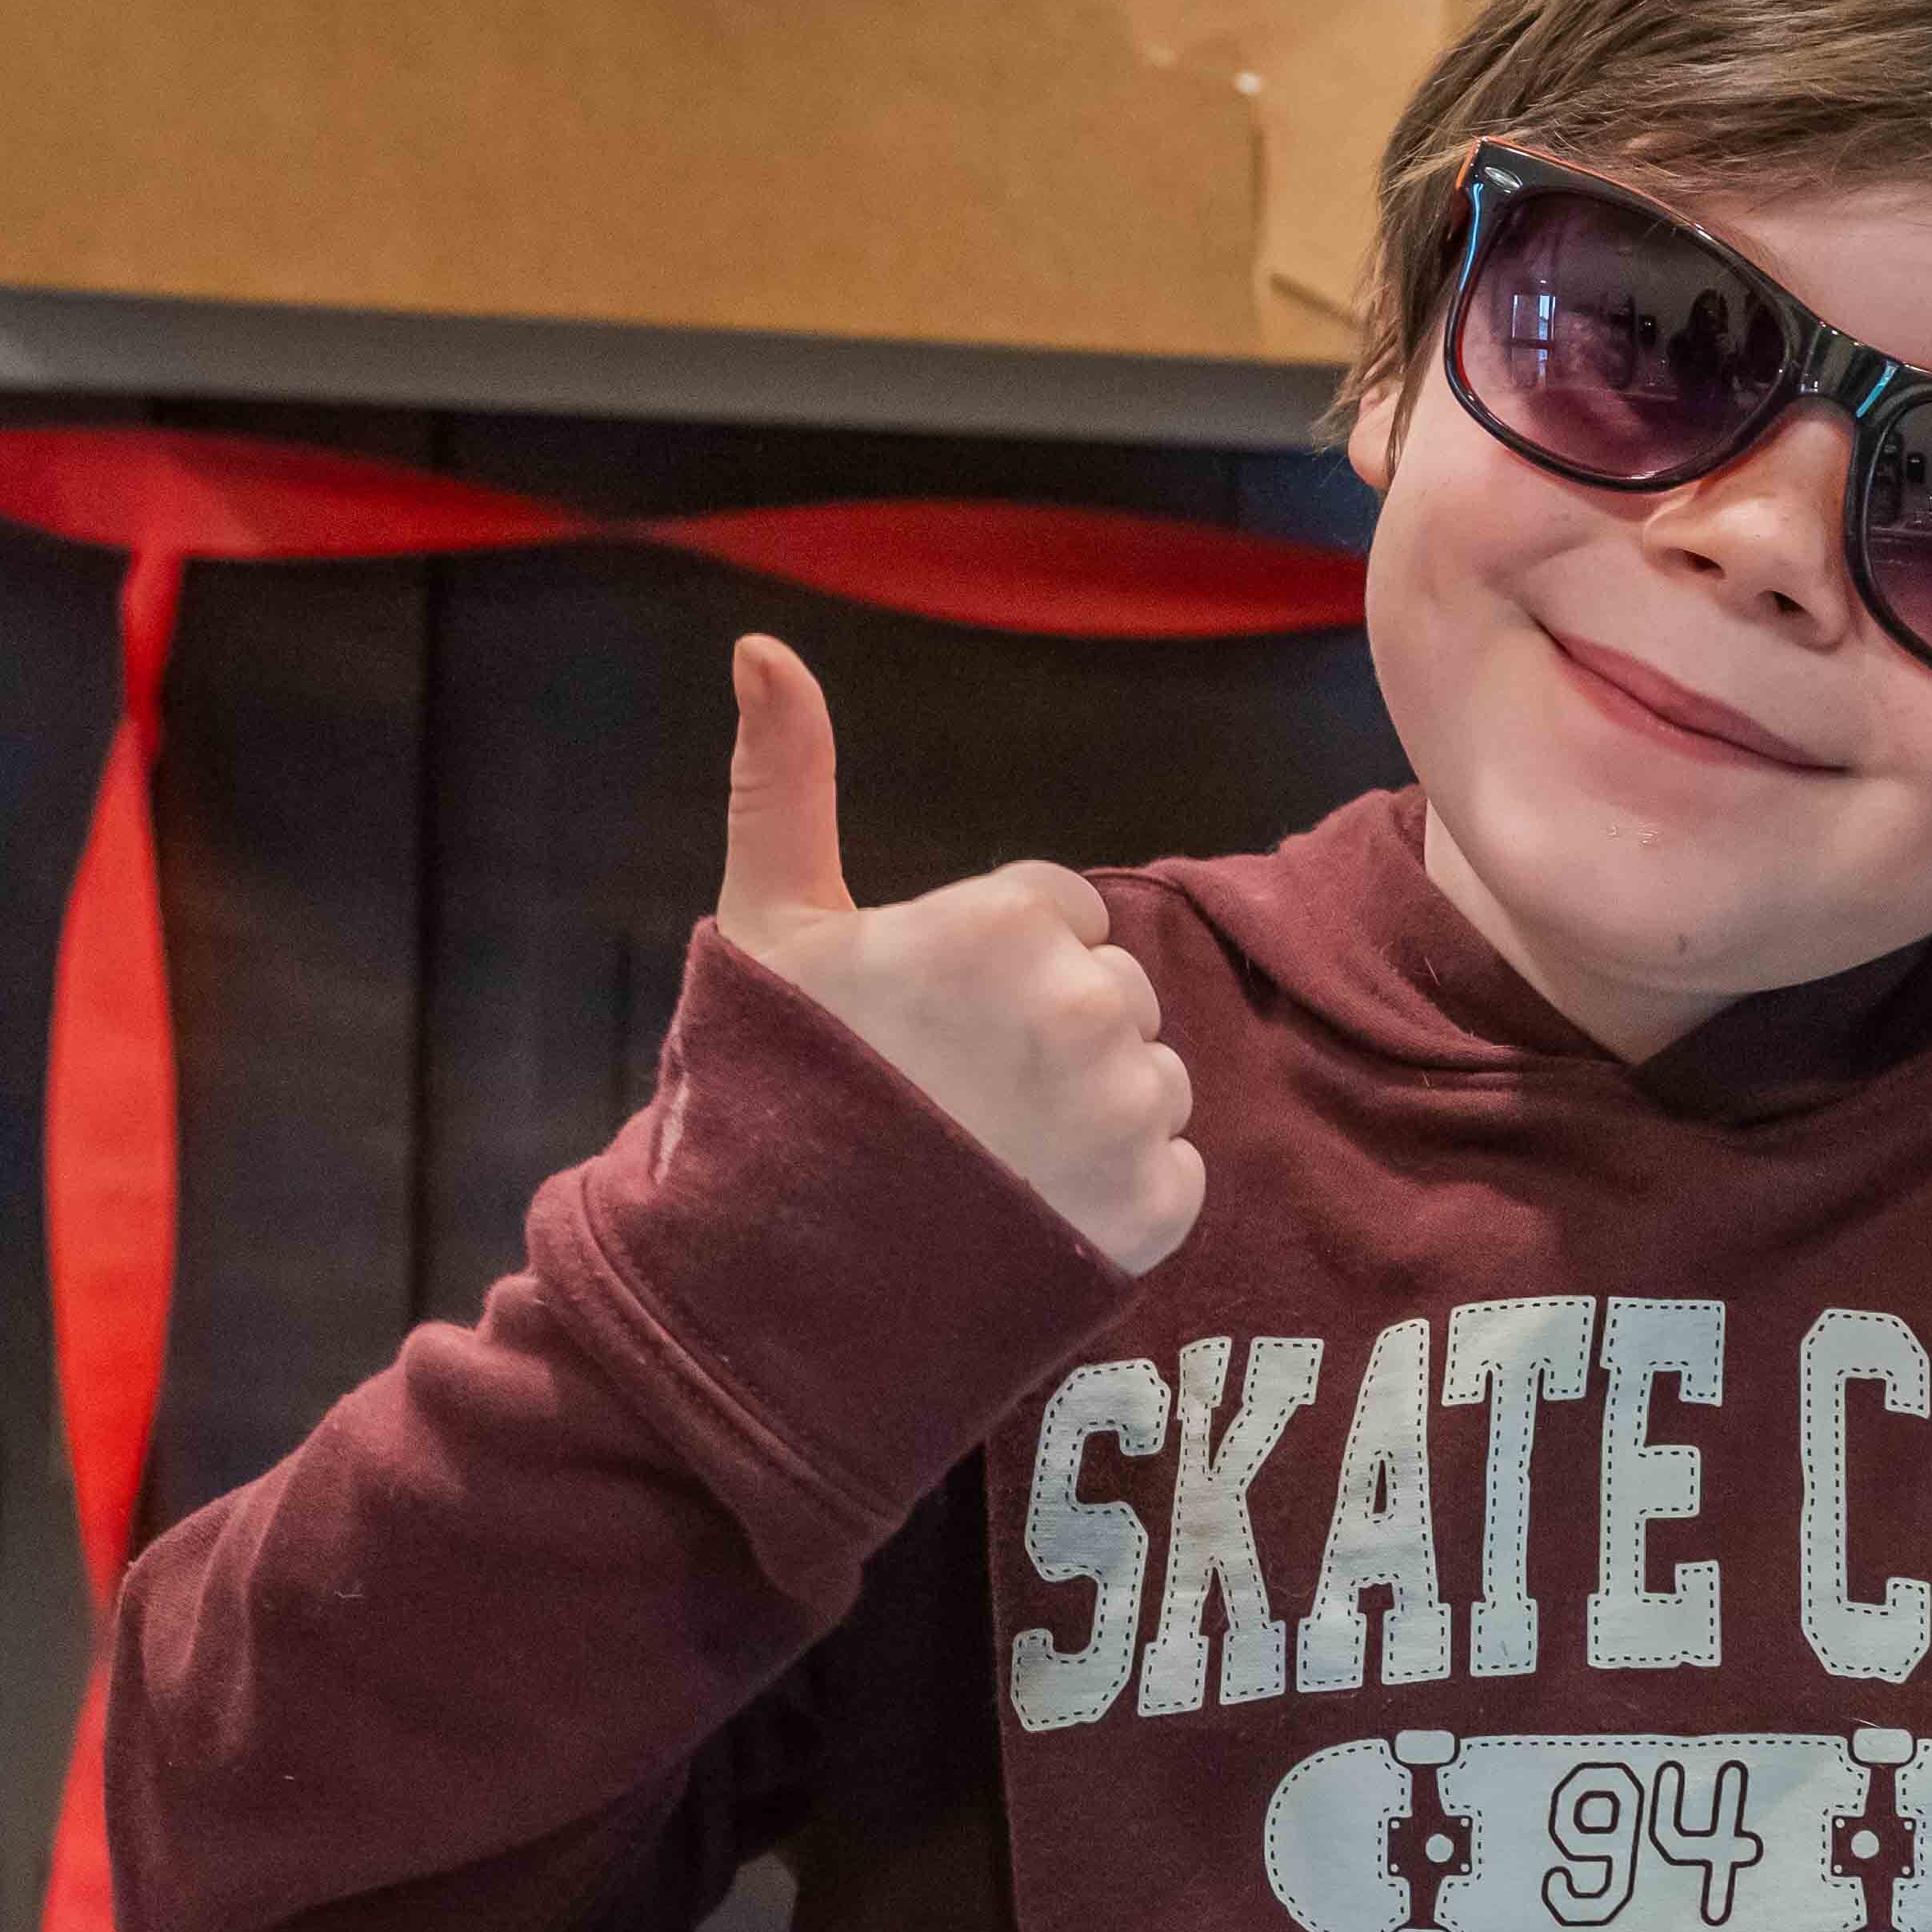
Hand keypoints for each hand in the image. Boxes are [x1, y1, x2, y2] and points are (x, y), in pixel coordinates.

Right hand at [708, 636, 1203, 1272]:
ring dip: (1090, 1118)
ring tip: (988, 1164)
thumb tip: (760, 643)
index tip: (927, 1029)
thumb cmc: (765, 1092)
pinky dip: (1117, 1197)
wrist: (773, 1288)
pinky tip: (1030, 1215)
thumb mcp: (767, 922)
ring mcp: (1124, 1115)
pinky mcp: (1155, 1212)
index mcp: (1007, 922)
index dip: (992, 971)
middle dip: (1051, 1037)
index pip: (1059, 918)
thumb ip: (785, 776)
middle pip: (1114, 997)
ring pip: (1150, 1082)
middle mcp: (1085, 1008)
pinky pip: (1171, 1171)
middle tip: (954, 1104)